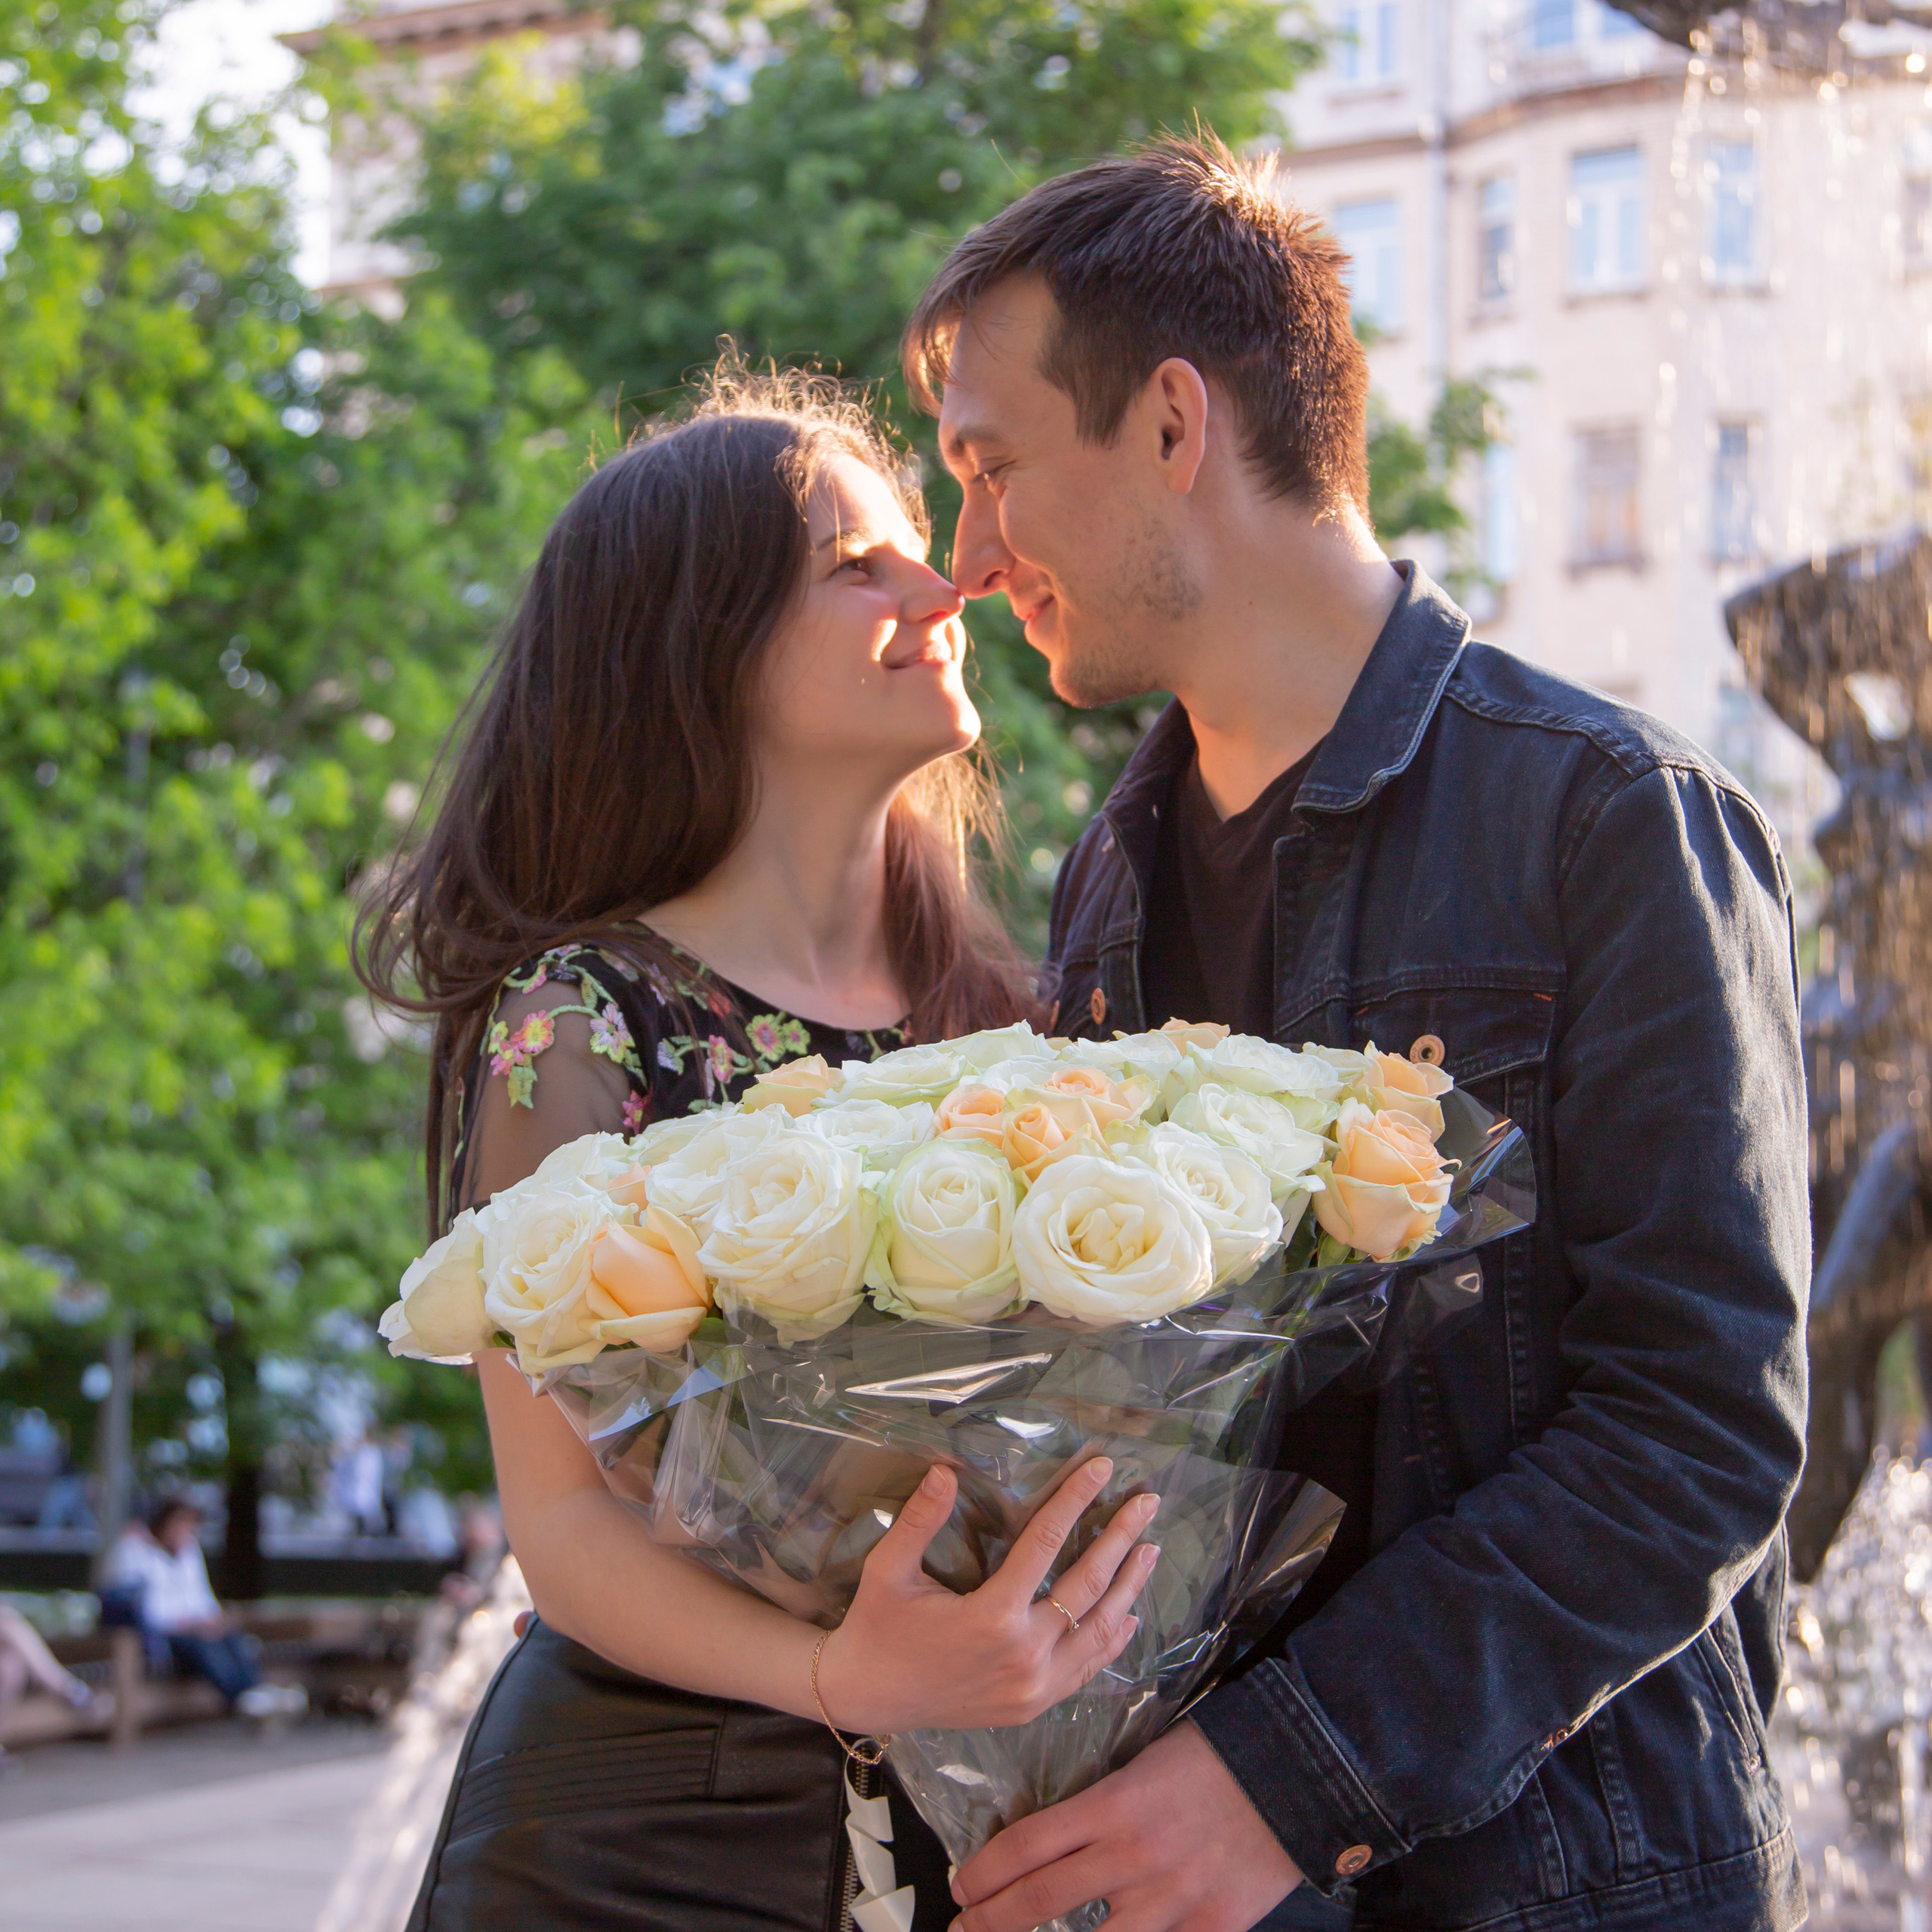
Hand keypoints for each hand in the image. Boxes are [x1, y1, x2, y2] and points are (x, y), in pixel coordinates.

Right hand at [816, 1456, 1158, 1734]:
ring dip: (1129, 1587)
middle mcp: (1023, 1654)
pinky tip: (1129, 1615)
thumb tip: (944, 1469)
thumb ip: (919, 1520)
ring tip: (1150, 1549)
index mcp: (991, 1616)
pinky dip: (1112, 1641)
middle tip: (1148, 1502)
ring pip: (1098, 1631)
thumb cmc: (877, 1627)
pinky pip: (1085, 1670)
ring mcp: (1033, 1687)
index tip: (1102, 1468)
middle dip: (1121, 1537)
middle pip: (1088, 1586)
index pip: (1046, 1543)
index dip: (1076, 1500)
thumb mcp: (887, 1570)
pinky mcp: (1033, 1706)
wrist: (868, 1697)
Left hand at [951, 1720, 1301, 1931]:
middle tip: (964, 1927)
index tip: (961, 1887)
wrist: (1298, 1771)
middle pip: (1039, 1901)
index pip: (1027, 1846)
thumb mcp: (1148, 1760)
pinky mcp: (1209, 1930)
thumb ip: (1106, 1802)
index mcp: (1114, 1804)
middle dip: (991, 1920)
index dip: (984, 1873)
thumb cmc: (1220, 1755)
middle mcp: (1132, 1857)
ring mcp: (1170, 1901)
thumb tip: (1062, 1835)